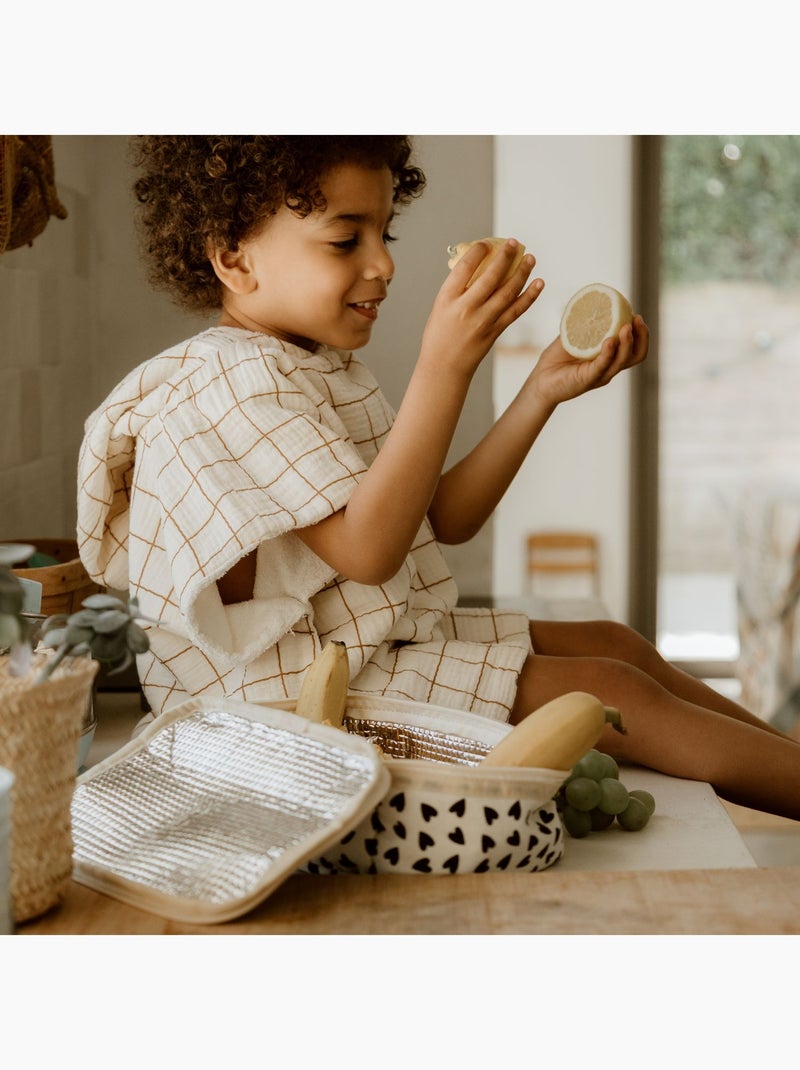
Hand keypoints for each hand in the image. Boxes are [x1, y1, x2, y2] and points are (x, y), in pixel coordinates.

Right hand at [420, 239, 544, 377]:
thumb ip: (458, 287)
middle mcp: (466, 308)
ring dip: (522, 273)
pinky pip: (516, 310)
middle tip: (514, 243)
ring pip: (508, 292)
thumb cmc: (440, 334)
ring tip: (531, 258)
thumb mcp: (441, 306)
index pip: (465, 268)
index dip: (478, 251)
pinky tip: (538, 283)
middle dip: (505, 257)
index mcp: (447, 298)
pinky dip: (529, 296)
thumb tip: (480, 264)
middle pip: (491, 277)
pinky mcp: (495, 331)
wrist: (444, 367)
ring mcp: (483, 321)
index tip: (486, 243)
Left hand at [528, 314, 648, 407]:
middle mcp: (608, 368)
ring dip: (627, 343)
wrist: (539, 380)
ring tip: (626, 327)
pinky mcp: (587, 380)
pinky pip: (601, 366)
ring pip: (622, 361)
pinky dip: (607, 353)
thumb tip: (591, 302)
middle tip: (637, 319)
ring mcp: (599, 375)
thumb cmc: (556, 360)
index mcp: (609, 358)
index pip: (635, 348)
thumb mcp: (572, 337)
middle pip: (636, 355)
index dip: (641, 333)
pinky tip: (609, 341)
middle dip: (641, 336)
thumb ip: (584, 324)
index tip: (636, 315)